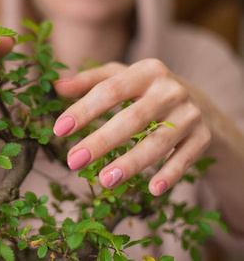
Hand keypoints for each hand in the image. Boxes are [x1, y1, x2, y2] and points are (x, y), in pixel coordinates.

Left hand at [53, 59, 211, 195]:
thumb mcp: (121, 77)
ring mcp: (189, 114)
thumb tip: (57, 86)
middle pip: (133, 119)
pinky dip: (169, 174)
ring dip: (131, 163)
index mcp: (147, 71)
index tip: (59, 129)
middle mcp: (170, 90)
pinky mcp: (202, 137)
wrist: (199, 102)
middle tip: (73, 161)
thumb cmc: (146, 90)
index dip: (84, 110)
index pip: (110, 90)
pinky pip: (184, 158)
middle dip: (101, 141)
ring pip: (158, 142)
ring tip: (104, 180)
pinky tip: (152, 189)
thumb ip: (89, 81)